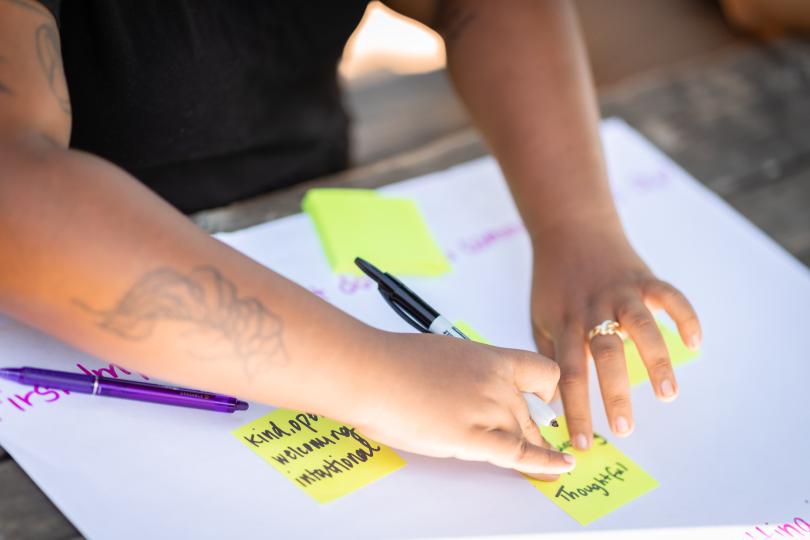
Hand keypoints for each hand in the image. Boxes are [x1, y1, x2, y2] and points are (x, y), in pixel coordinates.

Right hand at [351, 331, 574, 478]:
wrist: (371, 371)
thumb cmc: (392, 362)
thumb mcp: (440, 355)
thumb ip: (462, 374)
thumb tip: (461, 389)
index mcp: (488, 359)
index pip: (539, 371)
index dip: (546, 390)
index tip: (546, 402)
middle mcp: (495, 382)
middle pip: (530, 413)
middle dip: (532, 432)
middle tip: (534, 443)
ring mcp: (486, 409)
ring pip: (523, 435)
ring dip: (533, 451)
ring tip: (547, 466)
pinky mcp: (471, 437)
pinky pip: (518, 454)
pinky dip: (542, 465)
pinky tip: (558, 470)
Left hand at [530, 224, 700, 449]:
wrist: (569, 229)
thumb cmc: (553, 281)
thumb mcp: (540, 317)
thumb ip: (551, 354)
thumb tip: (556, 399)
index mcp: (565, 323)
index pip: (568, 373)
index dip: (575, 409)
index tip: (583, 442)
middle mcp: (592, 309)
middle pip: (603, 355)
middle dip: (613, 394)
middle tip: (624, 429)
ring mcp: (619, 291)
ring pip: (639, 327)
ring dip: (655, 361)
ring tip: (667, 394)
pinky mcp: (643, 276)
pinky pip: (668, 296)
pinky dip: (684, 316)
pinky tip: (695, 342)